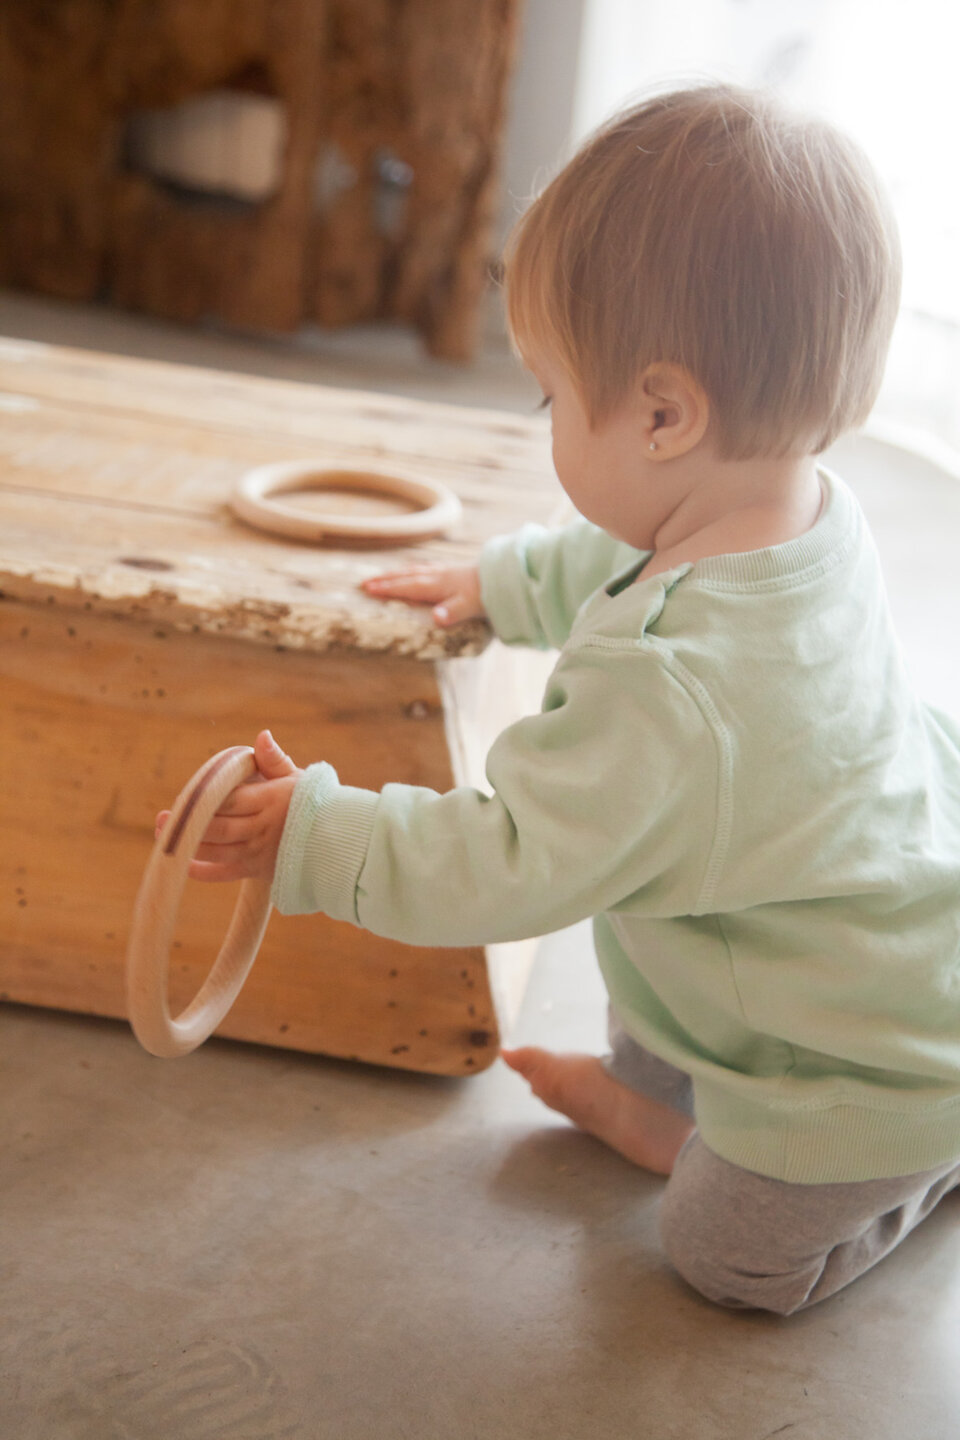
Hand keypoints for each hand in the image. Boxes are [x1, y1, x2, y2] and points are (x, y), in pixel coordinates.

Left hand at [155, 730, 302, 882]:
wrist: (336, 841)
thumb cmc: (312, 803)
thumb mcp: (297, 777)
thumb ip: (274, 759)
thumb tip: (261, 736)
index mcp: (270, 800)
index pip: (230, 800)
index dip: (205, 798)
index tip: (186, 794)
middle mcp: (262, 828)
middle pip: (219, 827)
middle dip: (188, 822)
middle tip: (161, 816)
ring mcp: (258, 852)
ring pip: (217, 851)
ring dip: (187, 844)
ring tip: (164, 834)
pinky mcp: (256, 871)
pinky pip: (223, 874)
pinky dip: (201, 871)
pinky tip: (182, 863)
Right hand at [361, 563, 484, 626]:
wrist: (506, 577)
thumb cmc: (486, 594)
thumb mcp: (470, 607)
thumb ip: (453, 612)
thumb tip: (437, 618)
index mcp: (437, 586)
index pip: (407, 587)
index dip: (387, 588)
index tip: (367, 588)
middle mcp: (438, 576)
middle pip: (406, 576)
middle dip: (386, 579)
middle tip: (365, 582)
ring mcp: (446, 572)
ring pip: (415, 570)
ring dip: (398, 573)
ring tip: (384, 576)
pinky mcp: (454, 570)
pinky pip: (427, 568)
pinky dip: (415, 569)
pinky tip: (416, 570)